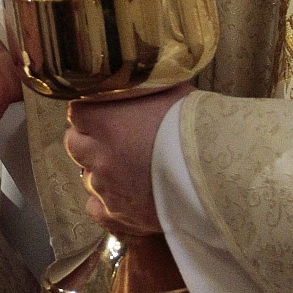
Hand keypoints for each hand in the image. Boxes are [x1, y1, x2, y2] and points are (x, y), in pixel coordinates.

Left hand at [64, 86, 191, 235]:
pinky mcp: (120, 215)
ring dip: (101, 170)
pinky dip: (104, 201)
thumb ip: (142, 88)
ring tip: (129, 168)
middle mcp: (99, 155)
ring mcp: (107, 188)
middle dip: (90, 140)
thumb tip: (134, 78)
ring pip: (87, 177)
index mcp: (104, 122)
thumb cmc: (196, 126)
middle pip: (74, 144)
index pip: (77, 112)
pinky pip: (95, 207)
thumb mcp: (170, 91)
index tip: (107, 113)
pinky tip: (122, 194)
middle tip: (115, 140)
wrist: (219, 173)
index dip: (92, 112)